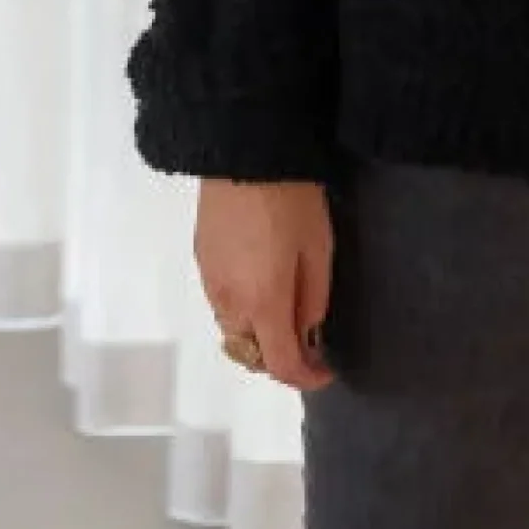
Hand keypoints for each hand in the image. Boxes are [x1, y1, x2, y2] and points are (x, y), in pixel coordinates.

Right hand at [195, 179, 337, 392]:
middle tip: (308, 342)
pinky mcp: (201, 260)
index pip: (280, 364)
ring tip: (286, 312)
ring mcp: (209, 282)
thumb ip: (313, 300)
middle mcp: (229, 302)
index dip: (306, 378)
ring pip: (233, 330)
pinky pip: (222, 303)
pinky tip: (261, 285)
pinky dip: (243, 309)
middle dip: (279, 357)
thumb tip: (307, 334)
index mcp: (263, 303)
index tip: (326, 371)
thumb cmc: (292, 200)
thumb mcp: (318, 249)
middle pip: (250, 353)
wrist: (245, 151)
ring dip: (259, 334)